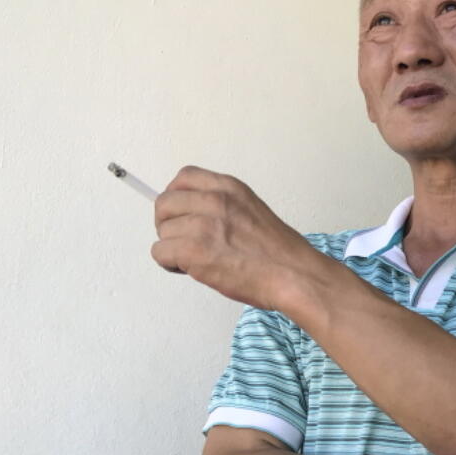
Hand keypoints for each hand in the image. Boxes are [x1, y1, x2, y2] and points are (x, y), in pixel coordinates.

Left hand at [151, 166, 329, 310]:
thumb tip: (191, 215)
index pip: (184, 178)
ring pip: (162, 232)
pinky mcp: (195, 250)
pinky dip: (170, 264)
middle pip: (164, 203)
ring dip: (173, 248)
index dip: (176, 197)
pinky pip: (160, 252)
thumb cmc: (279, 254)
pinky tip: (191, 269)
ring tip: (196, 260)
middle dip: (167, 224)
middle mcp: (215, 200)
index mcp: (230, 188)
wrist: (295, 276)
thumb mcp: (251, 210)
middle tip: (183, 241)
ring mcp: (204, 224)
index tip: (180, 213)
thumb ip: (222, 207)